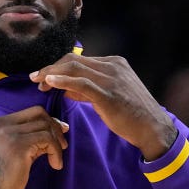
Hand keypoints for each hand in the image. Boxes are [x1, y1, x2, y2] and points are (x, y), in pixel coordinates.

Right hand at [0, 106, 68, 188]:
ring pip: (45, 127)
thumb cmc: (3, 177)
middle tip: (62, 145)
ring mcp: (9, 133)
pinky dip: (56, 152)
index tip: (59, 134)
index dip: (48, 121)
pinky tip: (55, 165)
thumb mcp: (15, 150)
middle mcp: (0, 124)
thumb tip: (59, 127)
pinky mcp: (19, 145)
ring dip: (57, 143)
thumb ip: (30, 137)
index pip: (31, 112)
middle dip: (55, 128)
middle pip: (39, 114)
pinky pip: (47, 140)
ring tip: (56, 159)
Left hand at [29, 53, 176, 160]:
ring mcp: (112, 78)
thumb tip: (65, 87)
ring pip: (74, 68)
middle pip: (73, 60)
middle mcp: (113, 66)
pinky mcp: (109, 94)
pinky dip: (63, 80)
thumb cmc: (131, 115)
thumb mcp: (109, 96)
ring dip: (52, 73)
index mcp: (114, 63)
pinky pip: (81, 83)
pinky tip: (50, 83)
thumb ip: (88, 89)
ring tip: (38, 82)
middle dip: (51, 68)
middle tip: (36, 79)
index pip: (79, 59)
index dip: (58, 66)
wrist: (153, 129)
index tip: (44, 77)